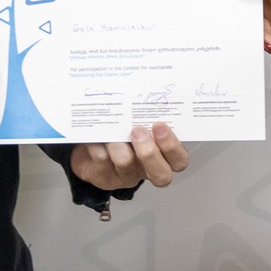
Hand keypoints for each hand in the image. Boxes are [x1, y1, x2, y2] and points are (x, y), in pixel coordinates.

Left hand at [71, 123, 189, 190]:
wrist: (91, 147)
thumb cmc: (121, 132)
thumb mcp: (137, 122)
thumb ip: (146, 116)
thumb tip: (145, 92)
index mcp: (162, 156)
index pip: (179, 160)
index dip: (172, 146)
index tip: (158, 125)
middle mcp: (147, 170)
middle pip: (161, 174)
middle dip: (149, 151)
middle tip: (137, 130)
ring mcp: (125, 176)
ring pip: (125, 162)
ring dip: (117, 142)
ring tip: (110, 129)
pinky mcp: (104, 177)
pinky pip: (101, 158)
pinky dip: (97, 142)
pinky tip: (94, 134)